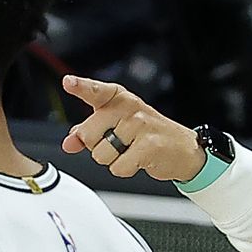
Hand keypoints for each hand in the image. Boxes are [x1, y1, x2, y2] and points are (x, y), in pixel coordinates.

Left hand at [59, 75, 203, 182]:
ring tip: (131, 151)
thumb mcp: (115, 127)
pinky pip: (118, 167)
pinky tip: (139, 160)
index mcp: (119, 98)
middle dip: (97, 147)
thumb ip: (88, 132)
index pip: (96, 91)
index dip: (80, 86)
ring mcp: (140, 124)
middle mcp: (129, 107)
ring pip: (101, 154)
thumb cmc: (147, 135)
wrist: (183, 149)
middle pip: (88, 135)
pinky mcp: (149, 145)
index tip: (68, 82)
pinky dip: (125, 170)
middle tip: (119, 143)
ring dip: (112, 160)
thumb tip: (69, 143)